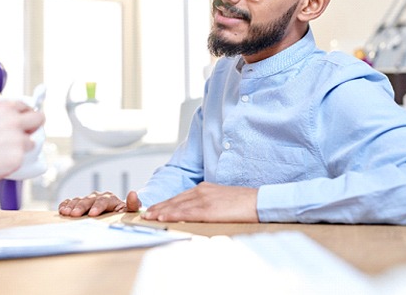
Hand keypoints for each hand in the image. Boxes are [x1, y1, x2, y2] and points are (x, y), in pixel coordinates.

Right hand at [0, 100, 44, 180]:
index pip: (25, 106)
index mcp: (4, 107)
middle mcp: (15, 121)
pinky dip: (13, 161)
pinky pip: (22, 160)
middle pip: (38, 119)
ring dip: (22, 146)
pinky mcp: (18, 157)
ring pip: (31, 143)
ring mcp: (18, 139)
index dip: (24, 114)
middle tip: (27, 133)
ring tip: (5, 151)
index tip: (22, 119)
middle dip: (34, 125)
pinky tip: (0, 161)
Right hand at [59, 190, 141, 216]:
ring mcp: (88, 199)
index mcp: (110, 199)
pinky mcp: (81, 202)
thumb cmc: (123, 214)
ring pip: (79, 200)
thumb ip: (133, 204)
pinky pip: (72, 201)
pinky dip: (66, 204)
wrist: (117, 213)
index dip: (97, 207)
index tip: (92, 214)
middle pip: (89, 200)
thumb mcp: (130, 211)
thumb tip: (133, 193)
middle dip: (81, 207)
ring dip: (72, 206)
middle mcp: (98, 197)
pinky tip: (62, 209)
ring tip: (65, 213)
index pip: (104, 201)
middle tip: (74, 214)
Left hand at [141, 182, 258, 222]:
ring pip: (177, 205)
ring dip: (161, 211)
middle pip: (175, 200)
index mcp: (204, 188)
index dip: (165, 204)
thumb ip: (208, 203)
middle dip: (159, 207)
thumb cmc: (244, 203)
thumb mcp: (222, 200)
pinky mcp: (209, 209)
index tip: (154, 210)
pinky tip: (164, 217)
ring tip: (149, 217)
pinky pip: (187, 212)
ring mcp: (205, 199)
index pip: (180, 197)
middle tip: (145, 215)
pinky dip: (173, 214)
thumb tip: (198, 213)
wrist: (259, 201)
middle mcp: (202, 191)